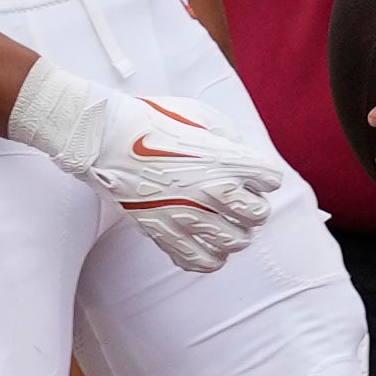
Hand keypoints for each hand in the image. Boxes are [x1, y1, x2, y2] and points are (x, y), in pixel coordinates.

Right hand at [12, 64, 288, 272]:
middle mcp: (212, 190)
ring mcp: (188, 215)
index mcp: (225, 158)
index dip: (262, 176)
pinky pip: (200, 261)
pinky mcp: (164, 233)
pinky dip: (210, 258)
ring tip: (224, 225)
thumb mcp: (200, 114)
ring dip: (235, 234)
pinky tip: (206, 246)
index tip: (250, 174)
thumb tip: (241, 155)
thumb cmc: (151, 120)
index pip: (270, 179)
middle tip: (240, 202)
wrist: (105, 138)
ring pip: (235, 242)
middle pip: (257, 215)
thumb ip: (229, 137)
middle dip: (253, 208)